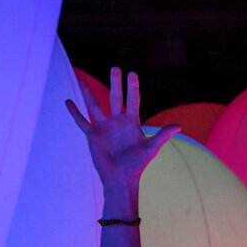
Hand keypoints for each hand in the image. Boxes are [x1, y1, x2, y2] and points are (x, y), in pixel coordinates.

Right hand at [65, 67, 179, 187]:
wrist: (120, 179)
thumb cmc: (137, 165)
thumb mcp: (151, 148)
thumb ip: (163, 135)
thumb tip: (179, 126)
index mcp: (131, 123)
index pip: (132, 100)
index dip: (132, 87)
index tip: (132, 73)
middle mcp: (117, 122)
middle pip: (115, 97)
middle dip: (115, 83)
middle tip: (115, 68)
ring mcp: (104, 128)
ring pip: (94, 106)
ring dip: (88, 93)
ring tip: (82, 79)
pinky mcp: (92, 135)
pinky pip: (81, 121)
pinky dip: (74, 112)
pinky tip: (68, 101)